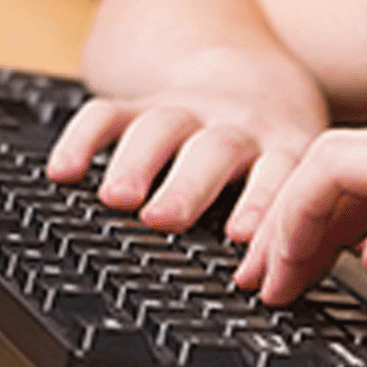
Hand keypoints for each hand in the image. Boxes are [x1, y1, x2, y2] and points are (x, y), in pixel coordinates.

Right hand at [47, 51, 327, 241]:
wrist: (259, 78)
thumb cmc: (279, 154)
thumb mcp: (303, 180)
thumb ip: (299, 228)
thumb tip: (287, 288)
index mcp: (283, 147)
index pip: (277, 174)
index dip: (260, 204)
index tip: (240, 239)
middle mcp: (236, 126)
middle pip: (214, 148)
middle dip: (188, 185)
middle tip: (164, 220)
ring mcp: (188, 112)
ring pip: (162, 127)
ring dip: (138, 162)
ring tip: (116, 199)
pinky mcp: (143, 104)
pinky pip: (108, 113)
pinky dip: (83, 140)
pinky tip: (63, 171)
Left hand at [233, 124, 366, 366]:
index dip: (315, 227)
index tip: (283, 280)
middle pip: (342, 165)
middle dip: (287, 222)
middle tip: (254, 279)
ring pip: (331, 159)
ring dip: (286, 219)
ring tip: (266, 281)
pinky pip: (337, 168)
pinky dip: (300, 212)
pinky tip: (289, 263)